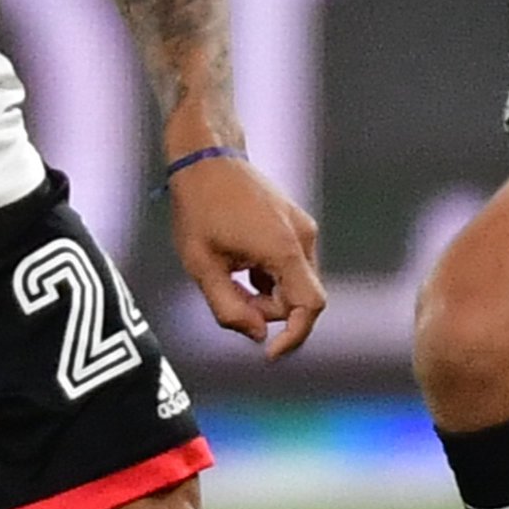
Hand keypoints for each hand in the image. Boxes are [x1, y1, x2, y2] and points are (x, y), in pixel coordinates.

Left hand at [168, 154, 325, 359]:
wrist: (205, 156)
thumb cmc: (199, 207)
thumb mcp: (201, 266)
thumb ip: (228, 308)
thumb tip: (258, 334)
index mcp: (283, 248)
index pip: (309, 307)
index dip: (294, 336)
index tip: (270, 352)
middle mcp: (302, 238)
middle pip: (300, 299)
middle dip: (268, 311)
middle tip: (229, 298)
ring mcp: (302, 229)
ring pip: (295, 284)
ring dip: (267, 294)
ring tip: (228, 273)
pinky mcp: (295, 225)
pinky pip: (290, 266)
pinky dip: (269, 278)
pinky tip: (239, 262)